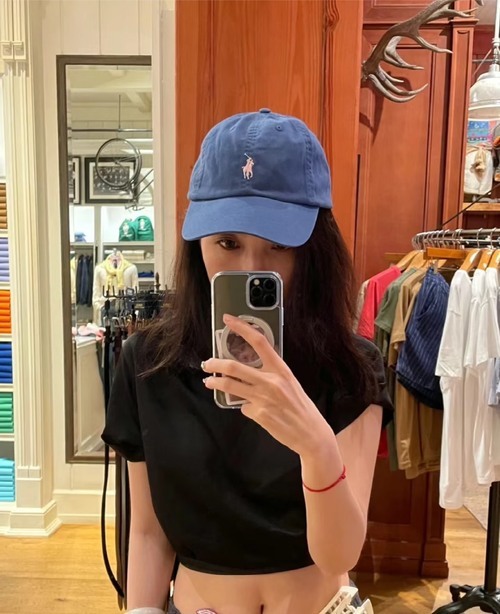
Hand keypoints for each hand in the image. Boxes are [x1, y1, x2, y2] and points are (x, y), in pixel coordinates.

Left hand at [202, 314, 334, 456]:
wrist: (311, 433)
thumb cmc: (301, 407)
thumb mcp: (290, 383)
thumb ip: (271, 374)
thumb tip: (248, 371)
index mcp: (281, 369)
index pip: (259, 341)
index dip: (242, 328)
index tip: (228, 320)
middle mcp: (271, 381)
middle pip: (234, 367)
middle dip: (215, 364)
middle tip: (207, 363)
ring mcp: (263, 398)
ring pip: (230, 386)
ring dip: (215, 383)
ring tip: (209, 382)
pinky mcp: (258, 414)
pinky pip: (242, 407)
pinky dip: (244, 407)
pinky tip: (253, 411)